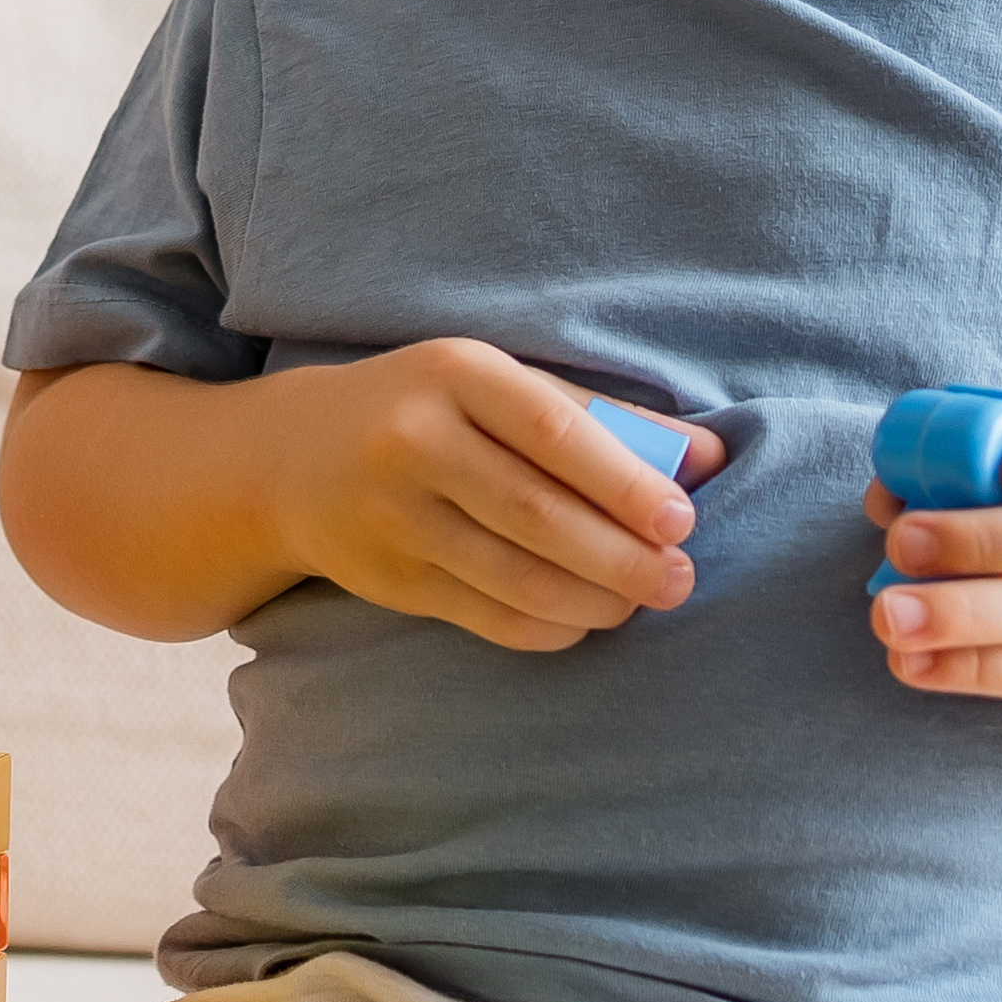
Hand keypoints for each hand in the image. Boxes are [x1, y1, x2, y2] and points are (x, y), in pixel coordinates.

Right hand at [272, 339, 702, 652]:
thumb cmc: (429, 410)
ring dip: (593, 600)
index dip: (624, 482)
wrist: (291, 458)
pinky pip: (485, 616)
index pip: (553, 431)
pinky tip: (582, 619)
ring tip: (640, 602)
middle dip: (621, 557)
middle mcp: (414, 441)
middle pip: (535, 513)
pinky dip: (547, 627)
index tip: (681, 519)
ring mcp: (394, 515)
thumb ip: (603, 418)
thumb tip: (710, 458)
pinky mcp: (387, 578)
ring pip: (513, 575)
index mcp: (454, 374)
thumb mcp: (500, 386)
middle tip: (678, 580)